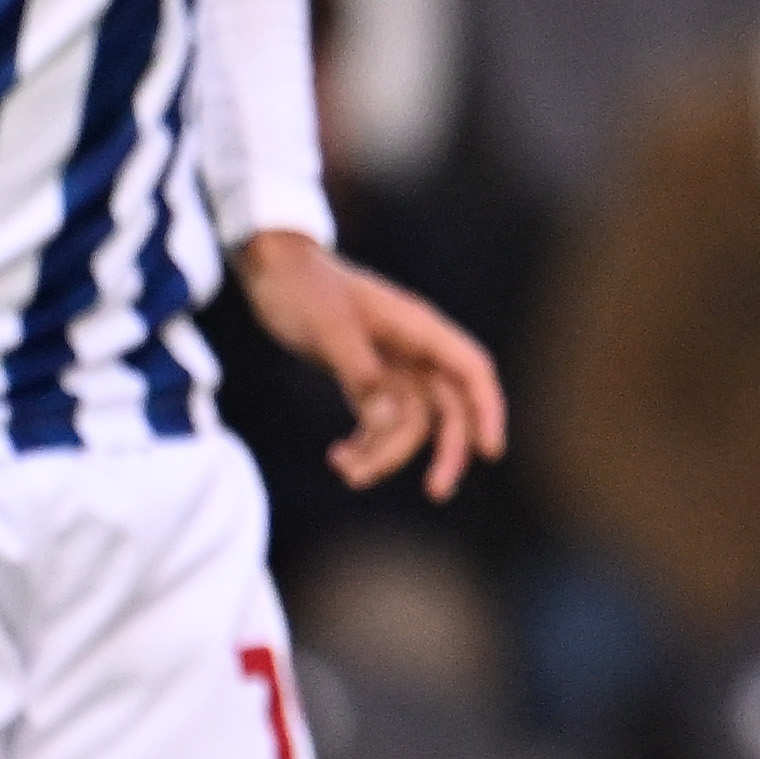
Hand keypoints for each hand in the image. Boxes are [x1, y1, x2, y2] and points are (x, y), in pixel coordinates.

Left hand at [236, 229, 508, 503]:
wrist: (270, 266)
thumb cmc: (302, 288)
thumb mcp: (327, 328)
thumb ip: (360, 372)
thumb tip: (389, 421)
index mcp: (417, 327)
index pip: (471, 370)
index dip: (487, 410)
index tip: (489, 452)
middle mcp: (413, 348)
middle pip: (450, 406)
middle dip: (446, 450)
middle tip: (435, 492)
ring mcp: (391, 364)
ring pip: (411, 421)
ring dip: (386, 454)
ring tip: (345, 470)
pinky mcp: (366, 377)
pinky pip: (379, 422)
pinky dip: (365, 444)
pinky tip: (337, 457)